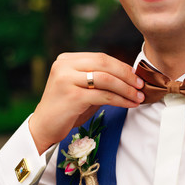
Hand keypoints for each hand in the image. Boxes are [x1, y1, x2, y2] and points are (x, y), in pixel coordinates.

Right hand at [29, 53, 143, 153]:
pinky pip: (103, 95)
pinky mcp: (72, 96)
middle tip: (141, 85)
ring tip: (138, 97)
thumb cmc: (66, 108)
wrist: (43, 127)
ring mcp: (66, 79)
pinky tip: (129, 104)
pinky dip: (120, 99)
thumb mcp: (82, 88)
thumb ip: (100, 79)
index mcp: (67, 59)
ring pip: (106, 79)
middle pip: (104, 63)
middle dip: (126, 75)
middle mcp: (64, 65)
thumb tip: (129, 77)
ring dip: (126, 88)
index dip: (121, 66)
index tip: (135, 76)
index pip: (101, 57)